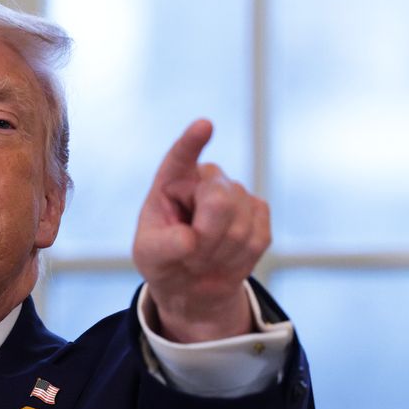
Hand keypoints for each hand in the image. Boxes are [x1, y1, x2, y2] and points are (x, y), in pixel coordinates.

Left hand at [132, 119, 268, 342]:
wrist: (191, 282)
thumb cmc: (164, 258)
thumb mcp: (149, 255)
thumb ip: (163, 246)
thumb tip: (190, 240)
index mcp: (172, 180)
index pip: (181, 157)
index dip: (192, 142)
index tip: (204, 126)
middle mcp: (206, 178)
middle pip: (219, 201)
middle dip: (206, 237)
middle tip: (189, 256)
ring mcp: (236, 193)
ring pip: (239, 225)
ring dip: (219, 253)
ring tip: (203, 258)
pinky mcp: (259, 212)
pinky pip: (257, 238)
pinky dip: (239, 258)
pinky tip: (225, 257)